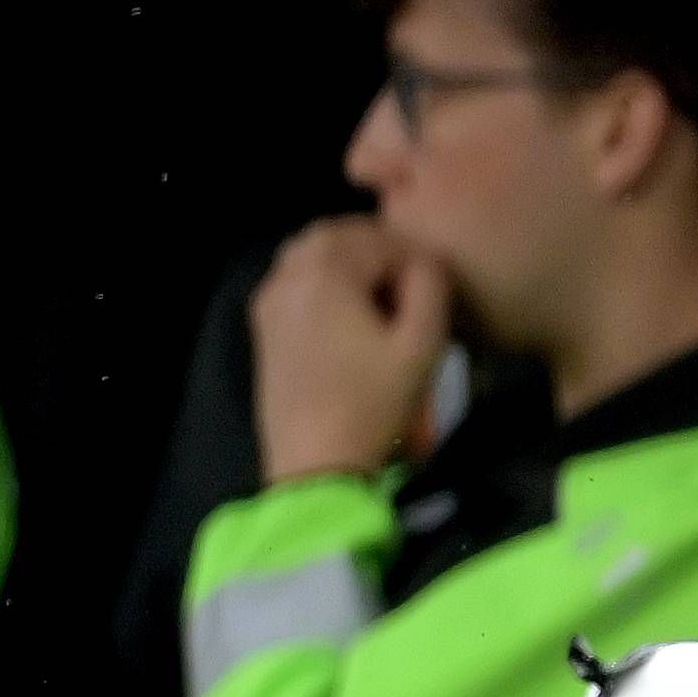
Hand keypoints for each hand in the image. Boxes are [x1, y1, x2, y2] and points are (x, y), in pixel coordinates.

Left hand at [246, 211, 448, 488]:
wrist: (314, 461)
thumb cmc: (374, 402)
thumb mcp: (421, 345)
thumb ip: (429, 287)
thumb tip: (423, 260)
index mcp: (323, 273)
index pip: (376, 238)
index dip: (412, 257)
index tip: (434, 288)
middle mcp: (286, 276)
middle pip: (334, 235)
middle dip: (376, 248)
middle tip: (410, 282)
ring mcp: (268, 300)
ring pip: (308, 254)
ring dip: (347, 261)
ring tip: (384, 297)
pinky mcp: (262, 325)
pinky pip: (292, 279)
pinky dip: (322, 279)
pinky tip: (351, 314)